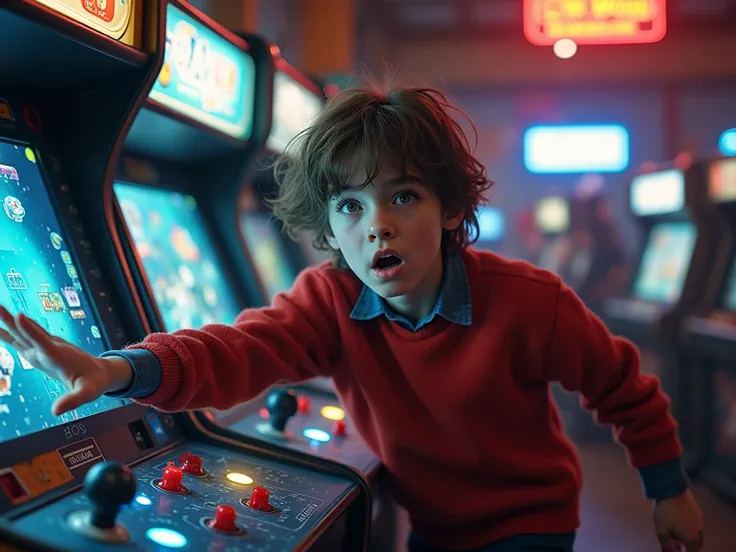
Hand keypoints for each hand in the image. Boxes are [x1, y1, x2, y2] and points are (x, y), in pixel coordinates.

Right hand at [0, 306, 129, 415]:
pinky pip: (24, 339)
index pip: (42, 341)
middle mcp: (50, 347)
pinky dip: (12, 331)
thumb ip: (72, 400)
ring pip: (23, 332)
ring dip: (8, 321)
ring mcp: (44, 348)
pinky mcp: (41, 351)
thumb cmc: (93, 383)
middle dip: (11, 320)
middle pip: (27, 331)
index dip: (31, 330)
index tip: (19, 316)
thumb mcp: (86, 393)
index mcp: (59, 356)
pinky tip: (2, 326)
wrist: (100, 372)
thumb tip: (55, 412)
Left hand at [653, 489, 703, 551]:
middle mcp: (699, 529)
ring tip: (676, 533)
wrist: (671, 488)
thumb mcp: (661, 531)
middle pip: (697, 544)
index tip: (679, 550)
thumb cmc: (665, 512)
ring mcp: (699, 519)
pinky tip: (678, 521)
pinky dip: (689, 527)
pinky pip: (695, 523)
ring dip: (689, 536)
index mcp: (692, 537)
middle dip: (689, 546)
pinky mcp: (697, 510)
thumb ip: (666, 545)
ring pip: (696, 533)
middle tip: (678, 545)